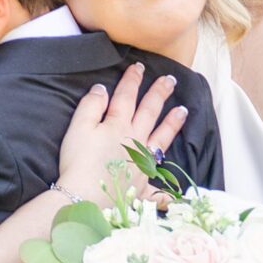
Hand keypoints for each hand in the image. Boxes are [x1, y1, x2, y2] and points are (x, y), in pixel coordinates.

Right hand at [57, 61, 189, 204]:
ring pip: (161, 140)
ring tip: (183, 111)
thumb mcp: (78, 127)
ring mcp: (142, 165)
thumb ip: (91, 105)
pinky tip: (176, 194)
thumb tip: (102, 88)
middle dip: (160, 94)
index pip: (127, 97)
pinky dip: (167, 193)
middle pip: (150, 113)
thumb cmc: (79, 162)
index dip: (133, 80)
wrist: (84, 197)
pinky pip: (158, 192)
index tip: (139, 66)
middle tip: (171, 80)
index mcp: (119, 126)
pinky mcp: (141, 189)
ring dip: (172, 124)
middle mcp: (135, 142)